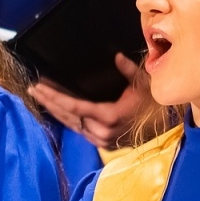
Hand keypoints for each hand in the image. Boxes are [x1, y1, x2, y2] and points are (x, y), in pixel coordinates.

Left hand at [29, 53, 149, 149]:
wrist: (166, 127)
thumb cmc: (154, 103)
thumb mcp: (144, 83)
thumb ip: (128, 70)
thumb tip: (116, 56)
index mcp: (110, 117)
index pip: (74, 107)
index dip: (54, 97)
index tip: (39, 87)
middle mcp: (102, 132)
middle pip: (68, 116)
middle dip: (49, 102)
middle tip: (33, 88)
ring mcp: (101, 140)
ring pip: (71, 125)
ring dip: (54, 111)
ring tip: (40, 96)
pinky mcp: (102, 144)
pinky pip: (79, 130)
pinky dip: (66, 119)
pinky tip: (55, 109)